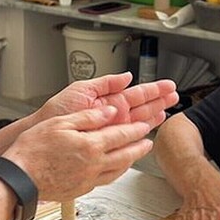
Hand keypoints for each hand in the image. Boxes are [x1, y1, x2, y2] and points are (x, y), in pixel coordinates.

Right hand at [3, 105, 152, 200]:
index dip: (136, 129)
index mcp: (91, 145)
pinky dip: (116, 173)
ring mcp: (89, 179)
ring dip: (131, 161)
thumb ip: (88, 117)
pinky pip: (106, 180)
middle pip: (126, 155)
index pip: (122, 135)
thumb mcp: (60, 123)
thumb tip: (109, 112)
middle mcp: (94, 165)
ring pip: (119, 170)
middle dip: (140, 148)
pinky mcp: (81, 190)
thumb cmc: (33, 150)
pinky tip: (114, 170)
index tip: (145, 126)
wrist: (19, 179)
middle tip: (148, 143)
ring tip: (136, 155)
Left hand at [38, 73, 178, 128]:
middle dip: (159, 101)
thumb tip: (126, 76)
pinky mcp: (107, 142)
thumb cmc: (57, 112)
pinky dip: (141, 136)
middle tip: (175, 96)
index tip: (168, 86)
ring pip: (139, 122)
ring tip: (168, 110)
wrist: (44, 132)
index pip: (136, 93)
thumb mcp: (82, 89)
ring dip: (154, 116)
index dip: (153, 90)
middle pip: (142, 107)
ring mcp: (111, 129)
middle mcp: (112, 114)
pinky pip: (128, 139)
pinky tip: (151, 132)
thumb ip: (106, 83)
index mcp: (107, 100)